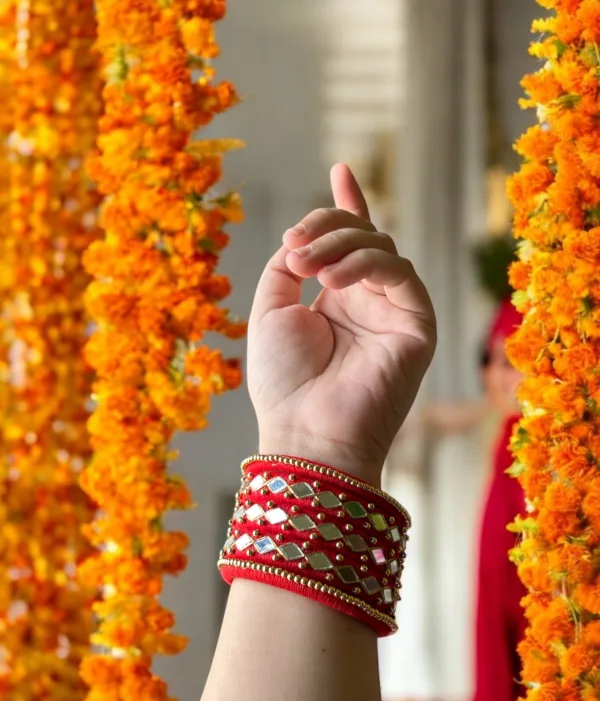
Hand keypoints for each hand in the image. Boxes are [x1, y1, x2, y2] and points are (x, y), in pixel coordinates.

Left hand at [248, 164, 436, 485]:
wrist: (306, 432)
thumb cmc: (284, 383)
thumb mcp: (271, 311)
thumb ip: (288, 266)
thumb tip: (302, 239)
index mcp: (337, 304)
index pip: (349, 245)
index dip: (345, 207)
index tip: (341, 168)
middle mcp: (369, 304)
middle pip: (363, 235)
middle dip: (326, 226)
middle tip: (293, 247)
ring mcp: (395, 314)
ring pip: (381, 248)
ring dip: (339, 244)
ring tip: (304, 264)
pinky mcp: (418, 325)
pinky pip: (400, 273)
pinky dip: (366, 263)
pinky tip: (333, 279)